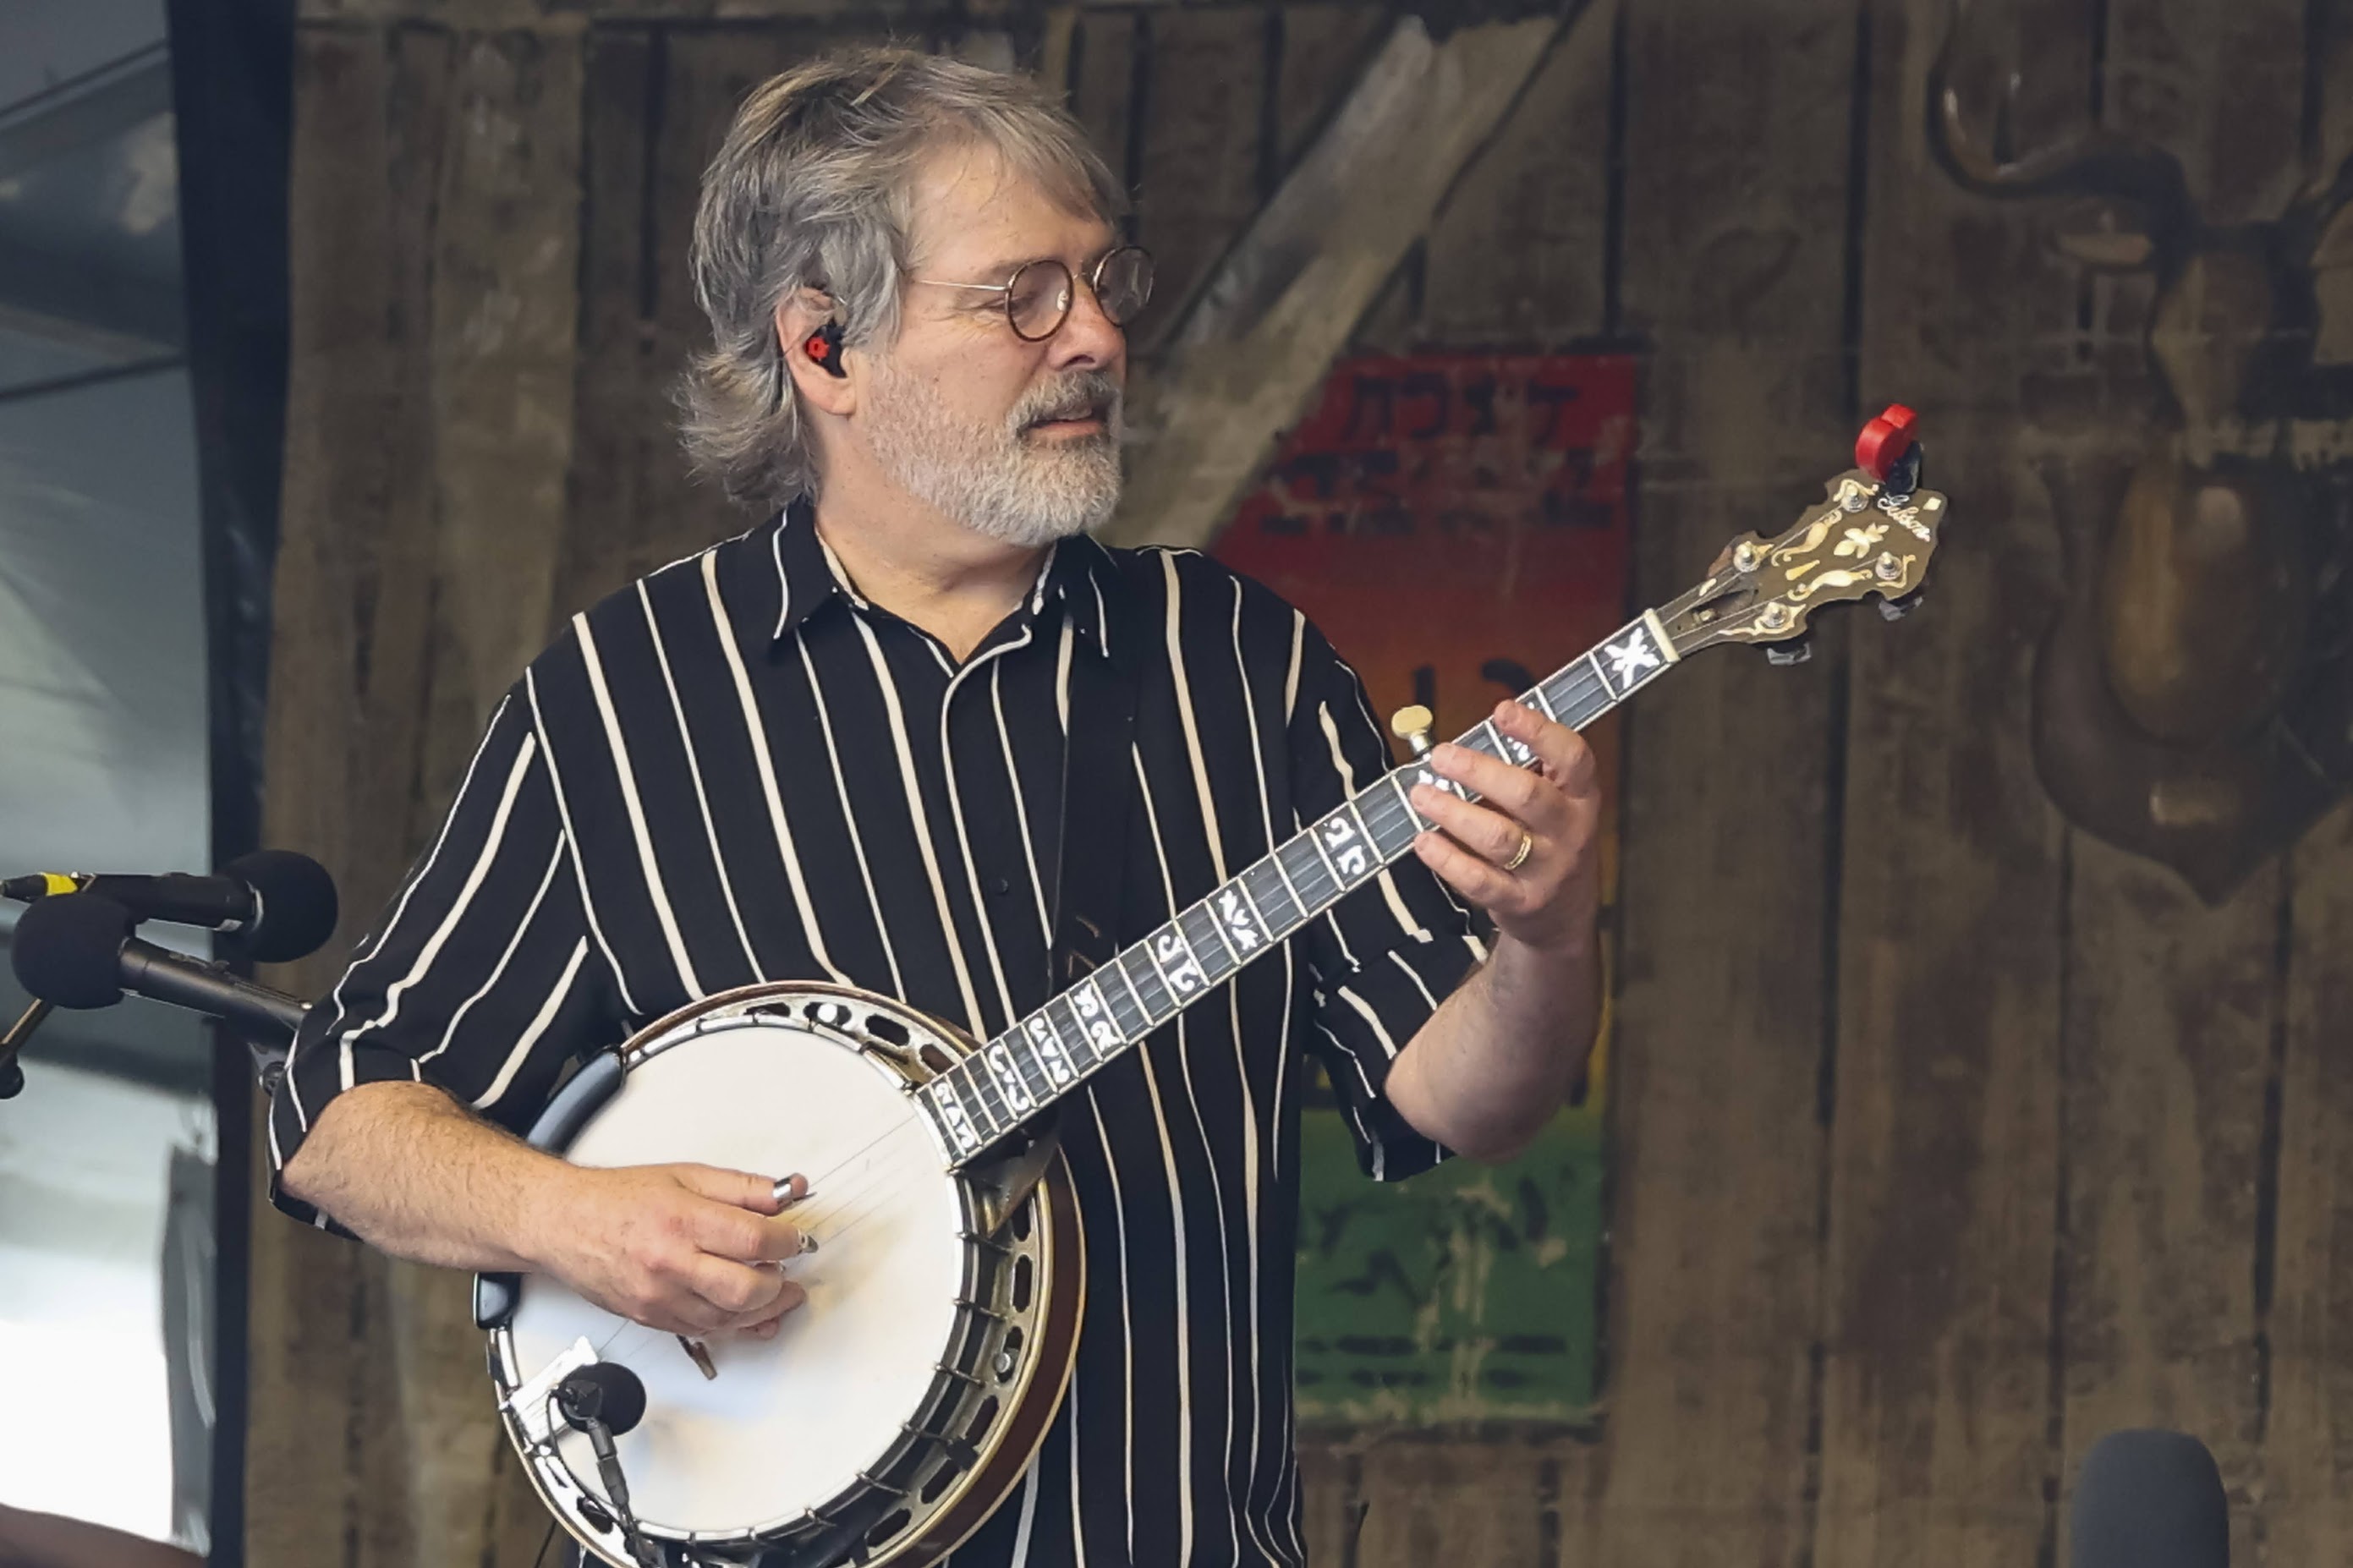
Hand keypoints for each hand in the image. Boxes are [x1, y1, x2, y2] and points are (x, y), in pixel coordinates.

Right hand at [529, 1164, 813, 1338]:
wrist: (564, 1225)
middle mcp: (670, 1264)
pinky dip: (735, 1326)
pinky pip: (705, 1332)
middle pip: (745, 1289)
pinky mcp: (652, 1318)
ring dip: (763, 1309)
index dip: (788, 1240)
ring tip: (779, 1292)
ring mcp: (660, 1297)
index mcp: (682, 1221)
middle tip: (791, 1269)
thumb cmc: (618, 1199)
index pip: (754, 1239)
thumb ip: (743, 1188)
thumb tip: (787, 1194)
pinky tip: (753, 1317)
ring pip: (728, 1319)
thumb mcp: (687, 1175)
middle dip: (780, 1283)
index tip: (798, 1236)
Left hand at [1408, 699, 1600, 955]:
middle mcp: (1569, 830)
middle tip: (1441, 756)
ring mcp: (1547, 868)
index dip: (1538, 731)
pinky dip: (1447, 859)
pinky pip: (1480, 880)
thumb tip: (1461, 746)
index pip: (1572, 757)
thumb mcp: (1553, 801)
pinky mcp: (1521, 901)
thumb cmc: (1547, 841)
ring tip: (1422, 794)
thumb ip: (1520, 772)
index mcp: (1580, 795)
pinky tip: (1424, 840)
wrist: (1563, 914)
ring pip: (1498, 837)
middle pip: (1527, 795)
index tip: (1502, 711)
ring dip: (1453, 812)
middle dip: (1478, 771)